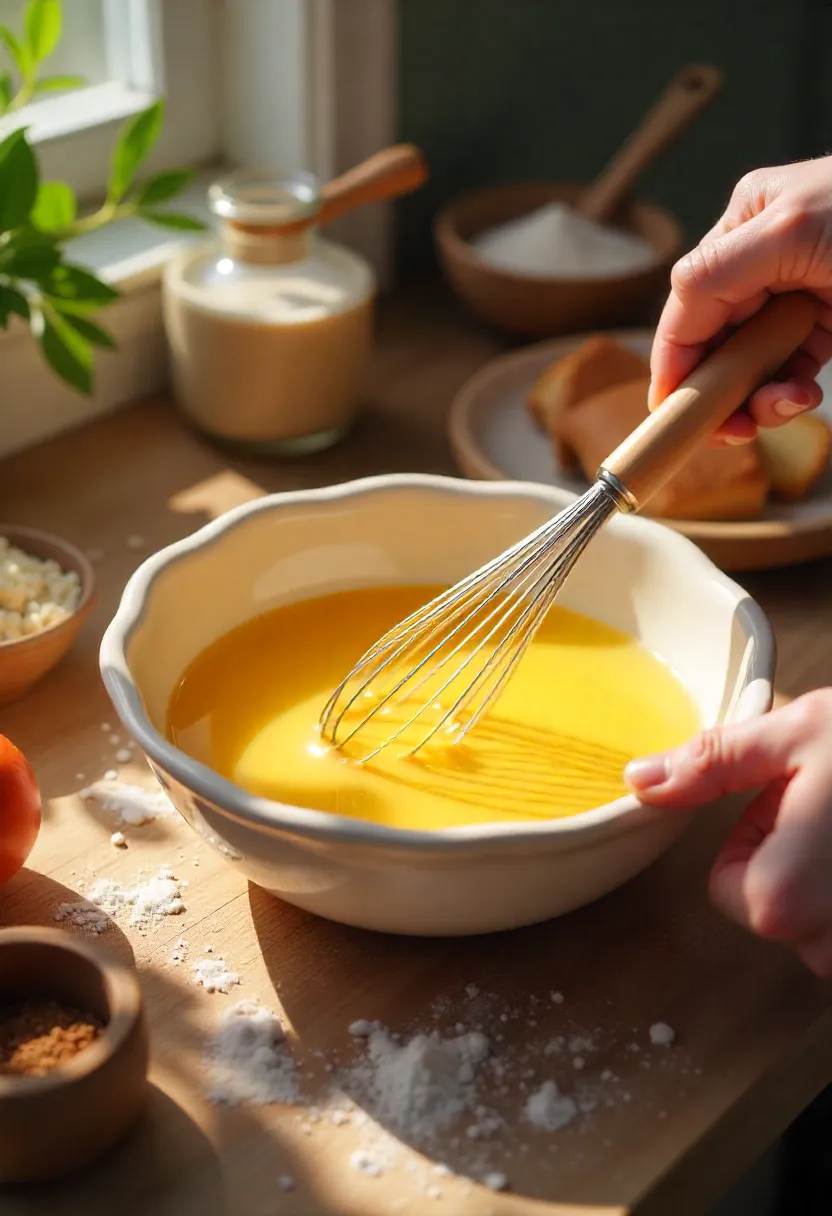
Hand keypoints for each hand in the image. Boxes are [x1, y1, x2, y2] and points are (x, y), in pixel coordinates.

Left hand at [624, 691, 831, 977]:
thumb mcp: (793, 736)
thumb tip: (639, 782)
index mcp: (780, 900)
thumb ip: (709, 764)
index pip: (725, 886)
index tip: (798, 801)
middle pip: (777, 908)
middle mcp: (829, 947)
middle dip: (800, 859)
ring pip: (825, 922)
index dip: (755, 834)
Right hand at [649, 157, 831, 442]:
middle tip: (728, 429)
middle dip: (718, 386)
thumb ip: (718, 270)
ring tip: (780, 408)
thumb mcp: (790, 231)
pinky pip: (789, 370)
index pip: (687, 303)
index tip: (668, 409)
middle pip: (714, 339)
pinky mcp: (828, 325)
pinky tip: (801, 396)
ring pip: (749, 363)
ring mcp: (796, 295)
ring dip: (756, 397)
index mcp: (745, 222)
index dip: (673, 359)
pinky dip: (788, 393)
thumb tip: (673, 310)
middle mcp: (761, 259)